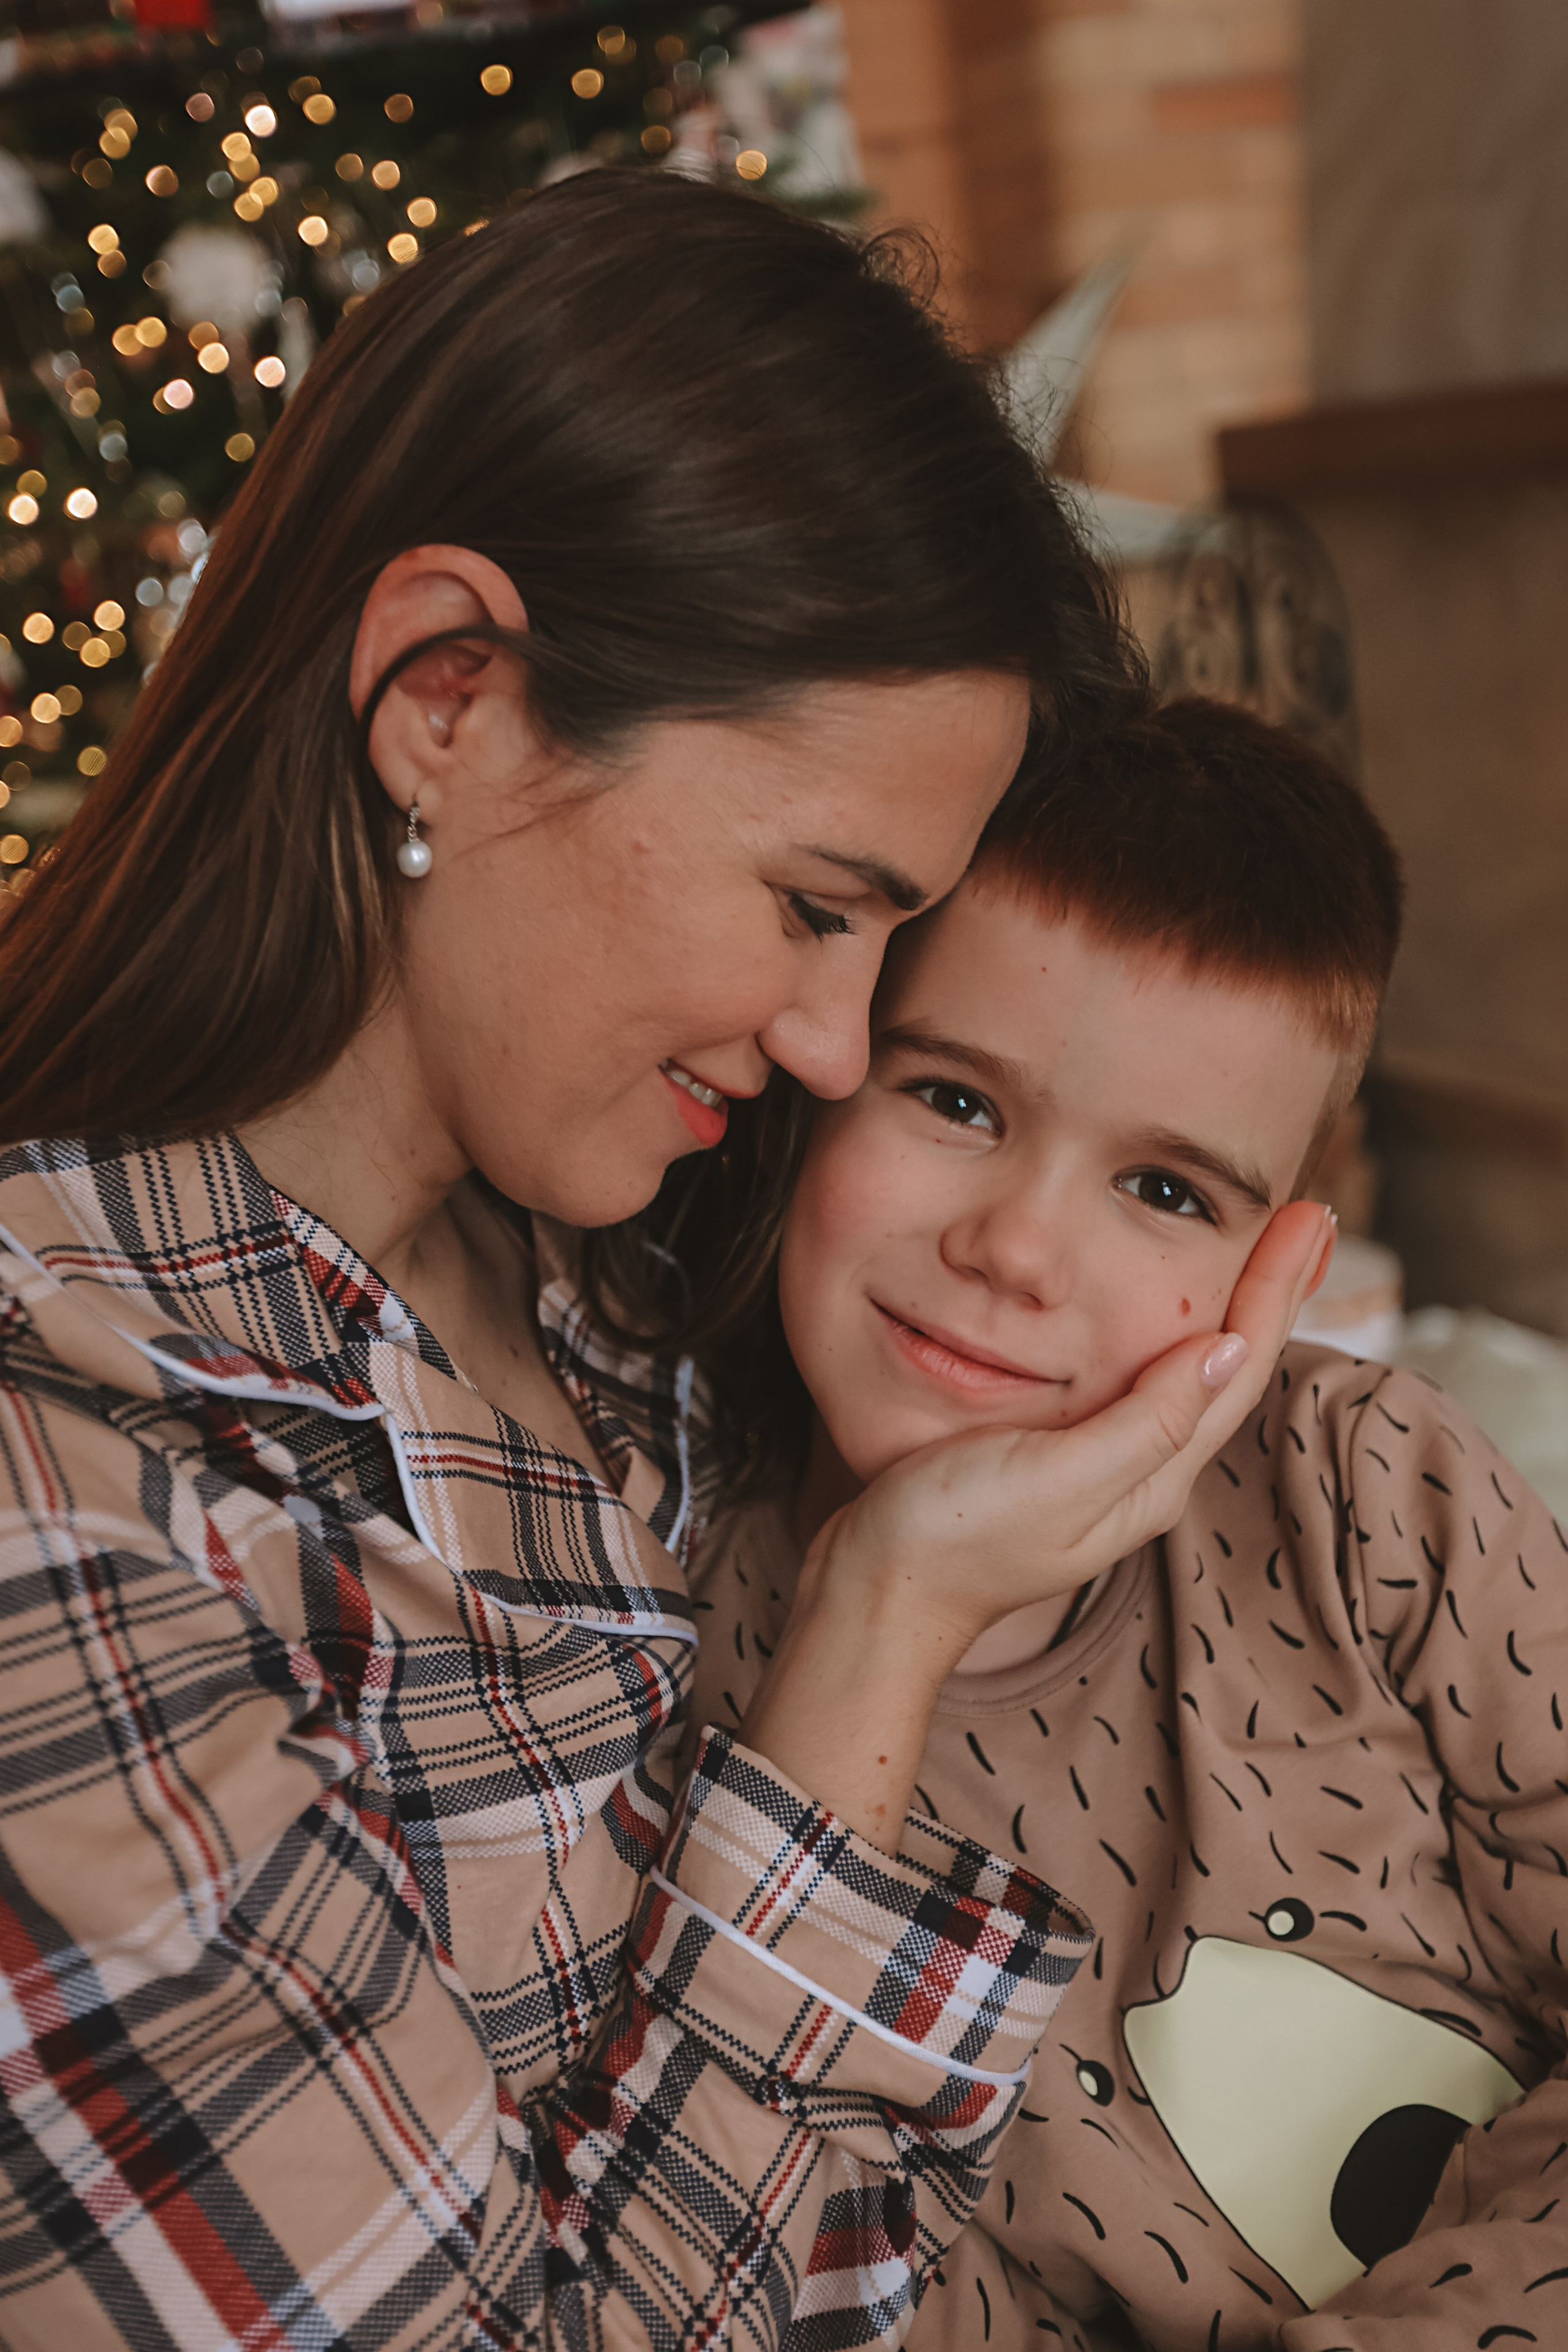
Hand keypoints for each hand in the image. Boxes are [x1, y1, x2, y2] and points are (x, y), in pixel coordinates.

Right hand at [819, 1198, 1334, 1658]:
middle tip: (1304, 1219)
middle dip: (1269, 1291)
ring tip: (1255, 1250)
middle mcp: (1141, 1474)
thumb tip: (1228, 1348)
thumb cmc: (953, 1535)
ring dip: (1228, 1308)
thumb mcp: (1057, 1476)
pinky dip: (1166, 1332)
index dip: (1277, 1289)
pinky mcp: (1059, 1458)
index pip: (1240, 1368)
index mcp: (1153, 1477)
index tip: (1307, 1217)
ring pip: (1188, 1375)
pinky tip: (1159, 1312)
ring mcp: (1100, 1469)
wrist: (876, 1592)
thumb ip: (1145, 1420)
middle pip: (1229, 1369)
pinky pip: (1138, 1383)